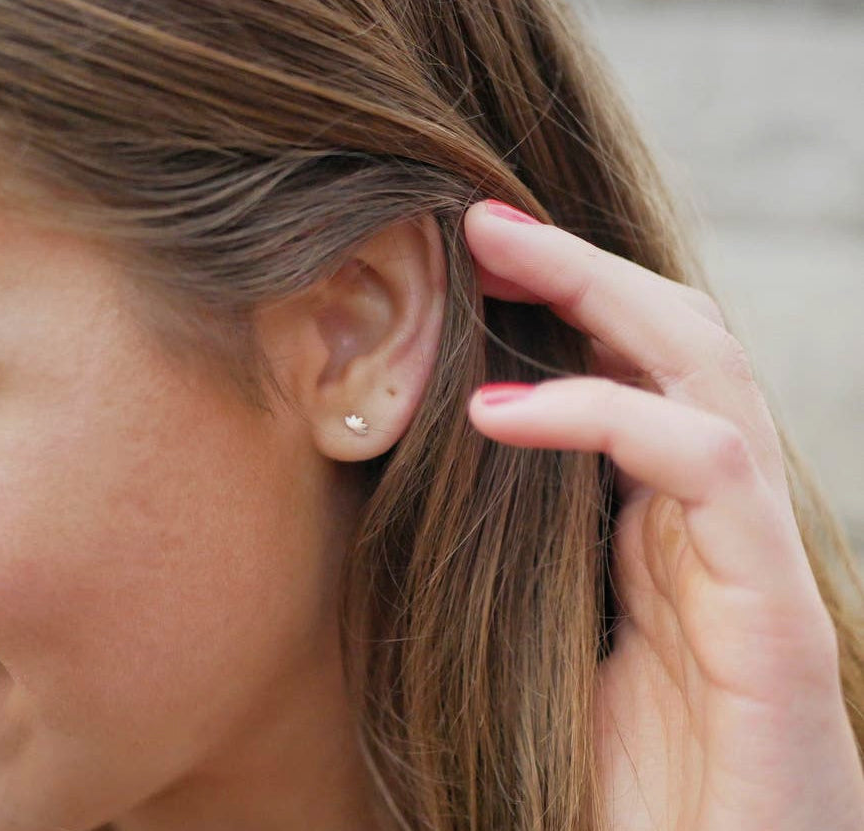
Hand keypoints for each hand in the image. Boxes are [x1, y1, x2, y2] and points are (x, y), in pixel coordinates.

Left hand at [461, 199, 863, 829]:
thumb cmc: (607, 794)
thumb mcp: (539, 643)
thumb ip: (521, 556)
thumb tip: (436, 464)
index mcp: (662, 535)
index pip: (635, 380)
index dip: (562, 308)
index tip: (466, 262)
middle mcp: (718, 532)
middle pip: (679, 348)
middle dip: (583, 270)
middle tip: (482, 218)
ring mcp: (753, 567)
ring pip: (709, 375)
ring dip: (601, 297)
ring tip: (493, 254)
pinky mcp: (777, 621)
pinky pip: (707, 469)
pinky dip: (606, 416)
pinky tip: (501, 412)